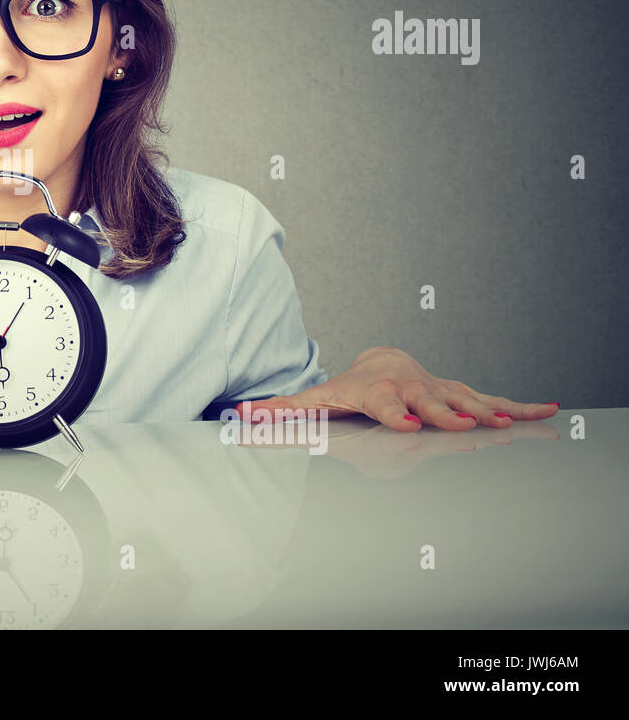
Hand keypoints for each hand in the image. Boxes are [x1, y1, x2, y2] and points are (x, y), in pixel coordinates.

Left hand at [234, 347, 560, 430]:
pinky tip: (550, 411)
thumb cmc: (348, 389)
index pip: (384, 403)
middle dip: (443, 412)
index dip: (393, 413)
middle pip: (427, 402)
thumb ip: (280, 413)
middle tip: (461, 424)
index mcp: (377, 393)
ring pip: (465, 399)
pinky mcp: (460, 394)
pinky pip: (492, 400)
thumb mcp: (315, 400)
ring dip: (487, 410)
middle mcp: (411, 389)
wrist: (383, 363)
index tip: (405, 424)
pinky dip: (520, 405)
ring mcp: (439, 390)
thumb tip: (238, 416)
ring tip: (509, 422)